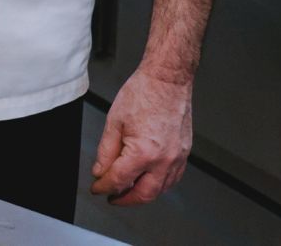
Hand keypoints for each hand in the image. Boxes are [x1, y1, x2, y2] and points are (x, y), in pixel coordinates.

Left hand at [89, 69, 192, 204]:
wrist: (167, 80)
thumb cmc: (143, 93)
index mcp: (143, 152)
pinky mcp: (184, 153)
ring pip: (161, 190)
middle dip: (124, 199)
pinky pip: (173, 178)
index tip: (97, 188)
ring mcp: (177, 158)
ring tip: (127, 191)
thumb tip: (100, 171)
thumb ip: (105, 151)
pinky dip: (159, 184)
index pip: (118, 180)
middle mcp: (163, 159)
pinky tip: (148, 180)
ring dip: (143, 194)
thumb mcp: (114, 122)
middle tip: (112, 197)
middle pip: (143, 194)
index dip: (103, 187)